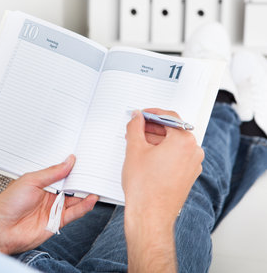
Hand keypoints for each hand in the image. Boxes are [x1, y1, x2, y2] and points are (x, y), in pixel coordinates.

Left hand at [0, 155, 97, 254]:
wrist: (1, 228)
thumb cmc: (7, 204)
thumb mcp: (30, 180)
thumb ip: (52, 173)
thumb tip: (68, 162)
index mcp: (41, 182)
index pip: (61, 173)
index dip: (72, 168)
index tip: (83, 162)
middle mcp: (49, 195)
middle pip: (70, 186)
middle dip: (81, 180)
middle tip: (93, 172)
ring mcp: (53, 208)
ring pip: (75, 199)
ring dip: (85, 193)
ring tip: (95, 185)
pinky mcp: (57, 221)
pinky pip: (74, 213)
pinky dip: (84, 206)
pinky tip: (90, 199)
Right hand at [122, 109, 203, 272]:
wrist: (150, 216)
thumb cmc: (144, 187)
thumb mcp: (134, 149)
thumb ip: (135, 127)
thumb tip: (137, 117)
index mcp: (184, 141)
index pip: (169, 117)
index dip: (151, 113)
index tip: (140, 114)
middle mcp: (194, 151)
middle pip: (173, 130)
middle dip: (152, 128)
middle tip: (135, 128)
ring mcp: (193, 165)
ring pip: (174, 144)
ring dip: (156, 140)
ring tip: (137, 143)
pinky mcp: (189, 176)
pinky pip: (177, 157)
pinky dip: (163, 153)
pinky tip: (146, 157)